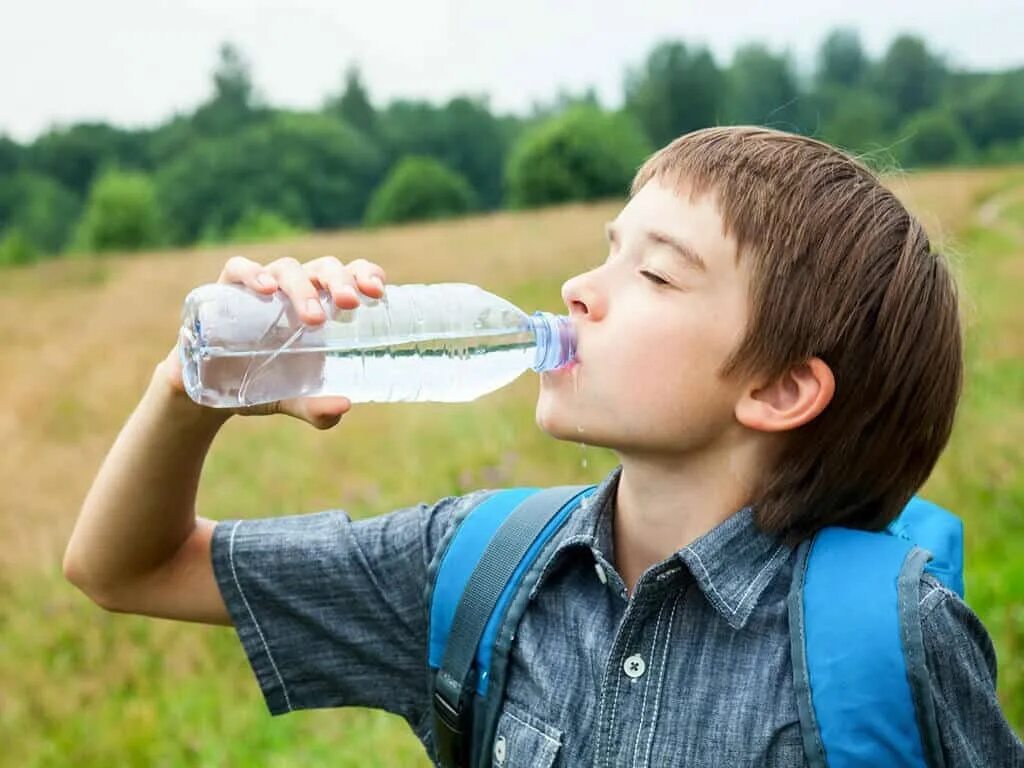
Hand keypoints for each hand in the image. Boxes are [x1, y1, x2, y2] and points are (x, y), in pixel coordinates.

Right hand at [158, 255, 387, 428]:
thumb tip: (344, 406)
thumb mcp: (293, 401)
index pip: (350, 276)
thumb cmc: (263, 386)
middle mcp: (296, 290)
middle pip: (324, 268)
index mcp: (323, 305)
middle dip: (340, 281)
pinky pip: (238, 268)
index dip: (366, 274)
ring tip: (314, 317)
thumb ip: (317, 409)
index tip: (378, 292)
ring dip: (303, 287)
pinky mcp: (225, 290)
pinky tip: (267, 290)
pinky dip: (253, 274)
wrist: (209, 393)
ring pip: (287, 268)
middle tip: (349, 304)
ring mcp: (262, 287)